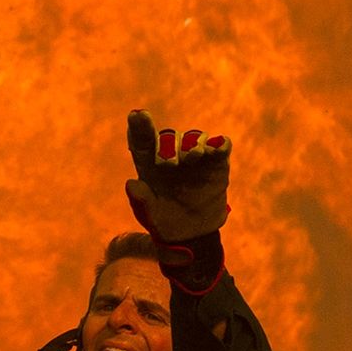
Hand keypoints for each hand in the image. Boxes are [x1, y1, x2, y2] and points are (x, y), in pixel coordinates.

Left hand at [123, 109, 230, 245]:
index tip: (138, 115)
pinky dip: (220, 144)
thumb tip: (131, 184)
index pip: (142, 140)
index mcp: (149, 164)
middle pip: (169, 138)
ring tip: (194, 156)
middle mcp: (171, 155)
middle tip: (169, 164)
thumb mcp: (150, 216)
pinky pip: (221, 146)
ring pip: (194, 138)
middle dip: (170, 145)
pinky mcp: (217, 163)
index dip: (139, 126)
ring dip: (194, 143)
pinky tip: (220, 146)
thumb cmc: (164, 222)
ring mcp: (195, 158)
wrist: (192, 234)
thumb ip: (141, 201)